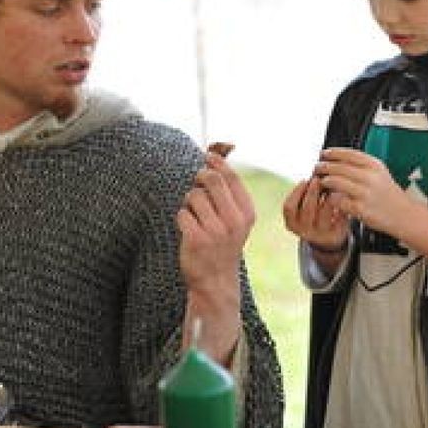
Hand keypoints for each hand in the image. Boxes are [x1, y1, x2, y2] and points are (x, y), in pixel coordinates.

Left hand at [176, 152, 252, 364]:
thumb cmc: (222, 243)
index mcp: (246, 213)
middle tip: (198, 187)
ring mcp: (215, 231)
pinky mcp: (196, 239)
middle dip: (200, 178)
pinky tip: (189, 231)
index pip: (231, 177)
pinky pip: (181, 213)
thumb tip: (222, 146)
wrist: (216, 281)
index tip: (207, 156)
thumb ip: (228, 188)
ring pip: (193, 196)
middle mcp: (234, 221)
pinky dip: (182, 219)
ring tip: (195, 217)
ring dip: (189, 203)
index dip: (216, 162)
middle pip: (211, 180)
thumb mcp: (234, 218)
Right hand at [282, 176, 348, 248]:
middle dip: (313, 190)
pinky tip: (342, 193)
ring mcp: (321, 233)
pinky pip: (340, 213)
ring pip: (325, 210)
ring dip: (328, 194)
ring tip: (332, 183)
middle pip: (307, 208)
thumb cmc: (314, 214)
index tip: (305, 179)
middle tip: (319, 178)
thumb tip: (312, 169)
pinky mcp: (337, 233)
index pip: (289, 207)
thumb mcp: (303, 207)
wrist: (329, 236)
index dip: (296, 192)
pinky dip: (340, 201)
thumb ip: (304, 193)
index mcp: (292, 223)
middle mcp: (305, 231)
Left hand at [316, 147, 427, 255]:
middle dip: (324, 166)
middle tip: (317, 168)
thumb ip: (362, 164)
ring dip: (325, 181)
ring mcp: (365, 193)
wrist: (403, 215)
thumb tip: (339, 157)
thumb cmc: (389, 195)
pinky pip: (337, 200)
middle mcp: (370, 177)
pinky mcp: (360, 208)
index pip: (348, 154)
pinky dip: (331, 198)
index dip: (333, 153)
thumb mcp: (380, 173)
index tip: (324, 154)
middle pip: (338, 167)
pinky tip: (329, 198)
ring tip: (321, 183)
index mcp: (374, 166)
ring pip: (335, 182)